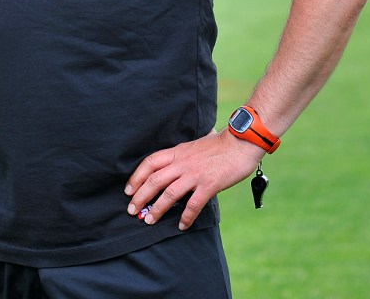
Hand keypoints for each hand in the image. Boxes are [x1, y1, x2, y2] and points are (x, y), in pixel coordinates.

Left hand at [124, 130, 263, 229]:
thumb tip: (175, 160)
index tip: (128, 190)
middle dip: (140, 197)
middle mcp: (182, 163)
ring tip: (149, 220)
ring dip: (157, 209)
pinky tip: (182, 225)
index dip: (136, 177)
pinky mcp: (209, 185)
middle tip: (132, 210)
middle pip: (154, 180)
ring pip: (169, 194)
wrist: (241, 142)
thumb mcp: (194, 145)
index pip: (150, 163)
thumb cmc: (220, 144)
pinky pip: (193, 204)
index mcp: (177, 152)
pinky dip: (186, 217)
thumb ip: (182, 154)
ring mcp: (195, 174)